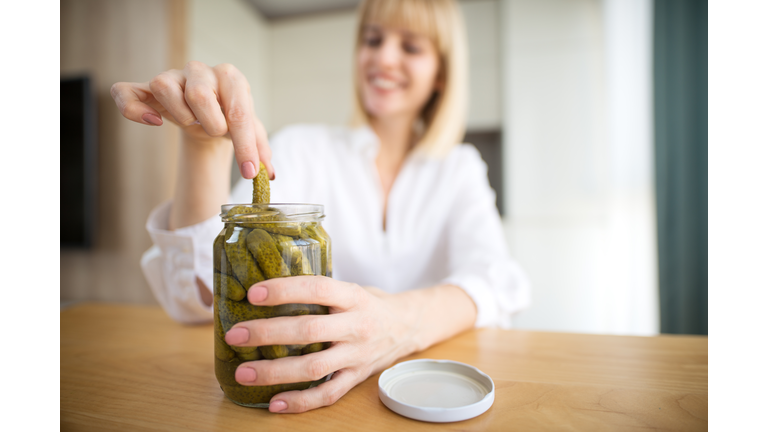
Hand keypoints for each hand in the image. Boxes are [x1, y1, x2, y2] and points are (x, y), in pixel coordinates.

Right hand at [110, 61, 272, 178]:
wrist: (206, 112)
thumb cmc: (229, 117)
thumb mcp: (250, 131)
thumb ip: (260, 150)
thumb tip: (269, 174)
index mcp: (231, 78)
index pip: (239, 111)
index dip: (246, 146)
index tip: (250, 172)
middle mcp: (200, 71)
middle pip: (199, 94)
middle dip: (212, 124)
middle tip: (216, 132)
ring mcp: (171, 77)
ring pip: (165, 87)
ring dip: (181, 115)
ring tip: (192, 122)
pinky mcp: (146, 89)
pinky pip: (127, 93)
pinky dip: (135, 110)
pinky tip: (154, 122)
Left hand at [223, 276, 419, 412]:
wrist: (408, 326)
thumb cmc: (369, 303)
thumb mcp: (351, 287)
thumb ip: (320, 290)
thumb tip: (268, 285)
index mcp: (354, 297)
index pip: (318, 288)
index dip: (285, 290)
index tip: (254, 293)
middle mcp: (357, 326)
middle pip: (309, 331)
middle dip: (268, 333)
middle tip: (236, 334)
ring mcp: (357, 355)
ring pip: (313, 367)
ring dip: (275, 371)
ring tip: (243, 373)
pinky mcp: (356, 378)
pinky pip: (327, 395)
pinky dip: (300, 402)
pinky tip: (273, 403)